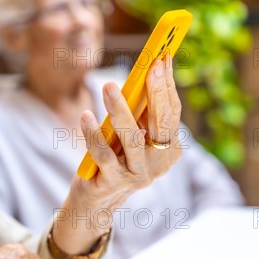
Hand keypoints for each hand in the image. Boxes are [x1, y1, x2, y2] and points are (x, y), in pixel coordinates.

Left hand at [52, 55, 182, 258]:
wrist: (98, 199)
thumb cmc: (115, 157)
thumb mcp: (131, 134)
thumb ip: (139, 112)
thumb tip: (144, 73)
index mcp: (168, 148)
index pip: (172, 112)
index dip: (168, 85)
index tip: (162, 59)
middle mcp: (158, 162)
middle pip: (160, 123)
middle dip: (156, 92)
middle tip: (150, 66)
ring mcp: (138, 175)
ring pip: (132, 139)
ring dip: (120, 110)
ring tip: (109, 86)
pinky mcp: (113, 182)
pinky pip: (104, 155)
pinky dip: (93, 134)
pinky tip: (86, 117)